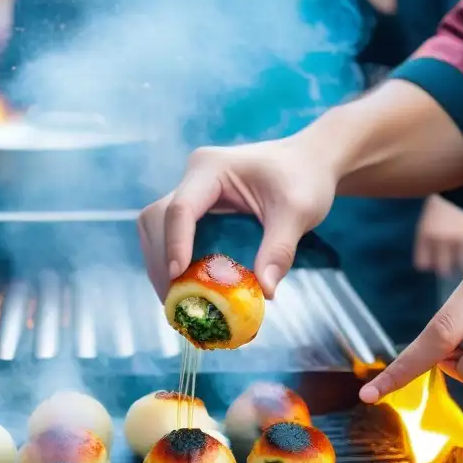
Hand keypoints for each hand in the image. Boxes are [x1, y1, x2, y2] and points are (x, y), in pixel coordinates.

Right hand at [137, 139, 335, 298]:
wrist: (307, 163)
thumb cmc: (303, 179)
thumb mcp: (298, 212)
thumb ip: (280, 249)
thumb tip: (265, 291)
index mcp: (211, 168)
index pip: (180, 208)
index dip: (175, 244)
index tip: (178, 277)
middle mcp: (193, 177)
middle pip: (157, 219)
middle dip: (160, 260)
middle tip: (174, 299)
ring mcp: (190, 192)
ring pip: (155, 227)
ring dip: (159, 263)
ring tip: (176, 299)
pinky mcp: (194, 209)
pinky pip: (169, 234)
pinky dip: (170, 261)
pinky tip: (183, 288)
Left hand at [414, 195, 462, 276]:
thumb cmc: (445, 197)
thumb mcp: (431, 215)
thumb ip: (431, 231)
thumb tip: (434, 246)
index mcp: (424, 233)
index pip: (422, 261)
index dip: (426, 265)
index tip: (430, 266)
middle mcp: (437, 240)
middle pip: (438, 266)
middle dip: (441, 270)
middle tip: (445, 272)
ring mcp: (453, 241)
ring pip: (453, 265)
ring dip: (454, 269)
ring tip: (457, 270)